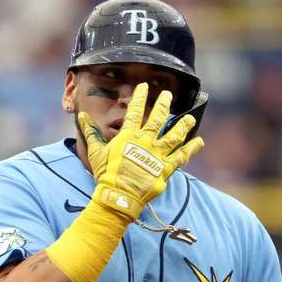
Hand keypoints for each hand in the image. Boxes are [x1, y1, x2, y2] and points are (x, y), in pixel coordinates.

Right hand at [78, 83, 203, 220]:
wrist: (119, 195)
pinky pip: (182, 157)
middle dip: (164, 105)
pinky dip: (191, 149)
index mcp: (128, 137)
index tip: (144, 86)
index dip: (139, 97)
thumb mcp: (96, 152)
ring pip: (174, 136)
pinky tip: (199, 142)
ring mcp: (157, 155)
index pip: (135, 112)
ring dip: (183, 126)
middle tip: (168, 95)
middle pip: (158, 119)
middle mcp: (145, 142)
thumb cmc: (106, 175)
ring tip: (190, 118)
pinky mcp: (166, 169)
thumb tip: (82, 116)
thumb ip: (91, 133)